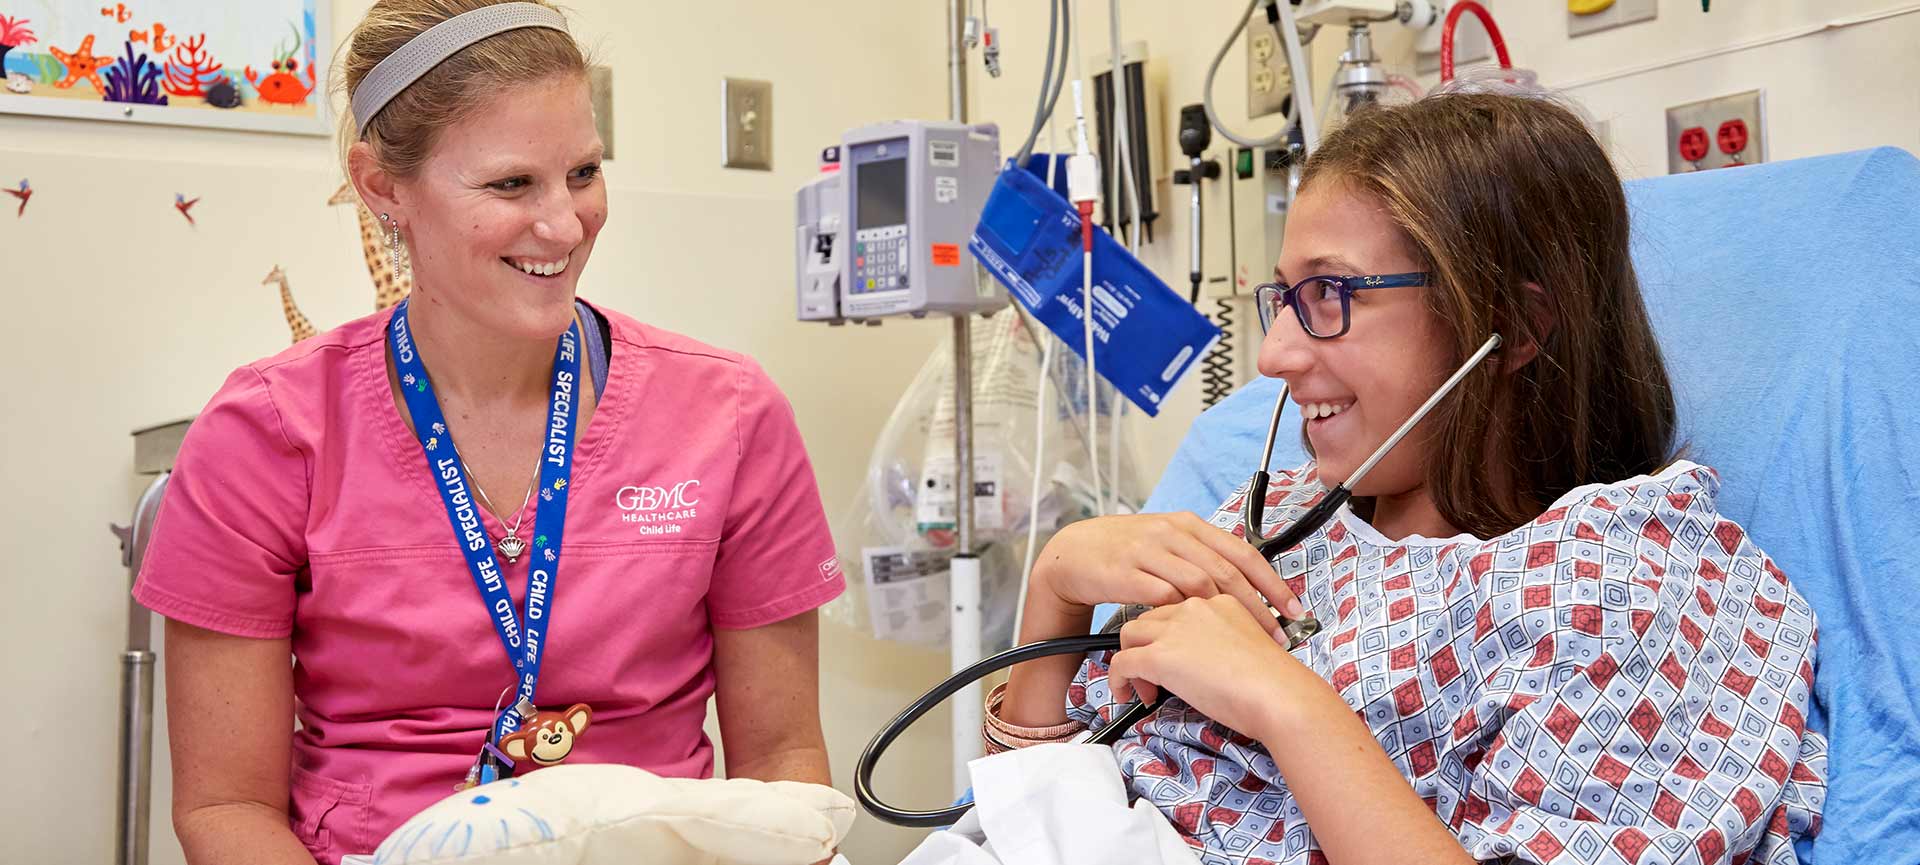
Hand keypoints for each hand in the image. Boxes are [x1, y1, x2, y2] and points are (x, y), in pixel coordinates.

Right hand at [1031, 513, 1303, 634]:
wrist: (1073, 553)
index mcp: (1188, 525)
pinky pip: (1162, 595)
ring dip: (1225, 614)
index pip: (1241, 552)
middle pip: (1226, 570)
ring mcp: (1148, 551)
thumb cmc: (1125, 554)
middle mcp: (1172, 533)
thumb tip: (1245, 584)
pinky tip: (1196, 634)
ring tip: (1242, 639)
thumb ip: (1201, 558)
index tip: (1294, 609)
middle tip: (1278, 633)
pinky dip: (1183, 615)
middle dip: (1257, 605)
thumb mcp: (1166, 544)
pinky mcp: (1125, 572)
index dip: (1272, 582)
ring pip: (1198, 583)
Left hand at [1106, 596, 1341, 742]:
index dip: (1169, 636)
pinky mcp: (1160, 656)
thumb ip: (1225, 645)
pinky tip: (1130, 694)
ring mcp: (1174, 630)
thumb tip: (1209, 665)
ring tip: (1145, 687)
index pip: (1176, 610)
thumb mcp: (1250, 647)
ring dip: (1131, 661)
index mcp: (1217, 602)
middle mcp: (1192, 609)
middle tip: (1157, 677)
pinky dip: (1118, 681)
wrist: (1279, 693)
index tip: (1175, 658)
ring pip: (1129, 634)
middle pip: (1149, 618)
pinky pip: (1121, 663)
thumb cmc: (1274, 682)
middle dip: (1146, 647)